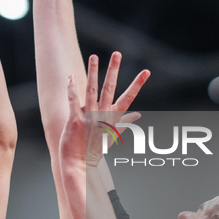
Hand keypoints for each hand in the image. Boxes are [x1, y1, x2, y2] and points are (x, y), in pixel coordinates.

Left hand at [59, 53, 149, 171]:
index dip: (137, 84)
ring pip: (91, 90)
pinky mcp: (75, 121)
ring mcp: (89, 118)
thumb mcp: (112, 136)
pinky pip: (74, 101)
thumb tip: (138, 115)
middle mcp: (102, 116)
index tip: (147, 72)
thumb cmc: (94, 149)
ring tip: (94, 56)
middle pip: (110, 89)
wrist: (79, 165)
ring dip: (93, 72)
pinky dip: (72, 89)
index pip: (128, 98)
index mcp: (112, 118)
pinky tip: (70, 76)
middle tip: (117, 53)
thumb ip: (124, 123)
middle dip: (114, 70)